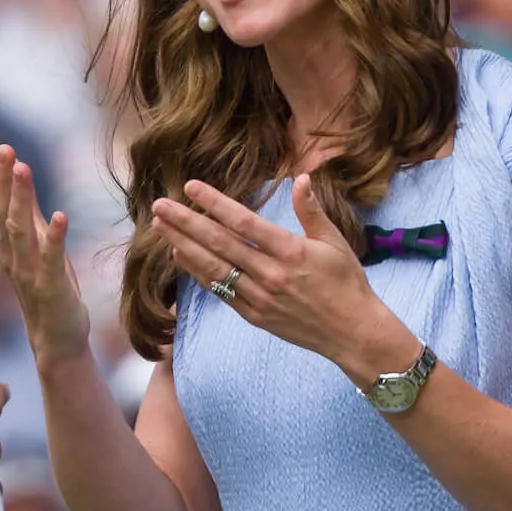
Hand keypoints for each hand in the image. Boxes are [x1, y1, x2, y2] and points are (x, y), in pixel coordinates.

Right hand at [0, 136, 92, 368]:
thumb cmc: (46, 289)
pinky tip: (59, 215)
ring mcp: (29, 271)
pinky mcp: (50, 286)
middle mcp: (13, 254)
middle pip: (0, 210)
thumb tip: (17, 178)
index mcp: (8, 244)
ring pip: (20, 230)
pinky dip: (54, 237)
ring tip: (22, 167)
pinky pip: (50, 258)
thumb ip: (26, 214)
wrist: (57, 340)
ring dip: (20, 198)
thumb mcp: (35, 246)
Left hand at [150, 175, 399, 376]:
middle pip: (219, 244)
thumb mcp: (335, 242)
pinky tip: (181, 256)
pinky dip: (198, 273)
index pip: (243, 222)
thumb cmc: (347, 283)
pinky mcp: (254, 315)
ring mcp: (259, 297)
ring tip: (160, 228)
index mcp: (290, 251)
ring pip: (214, 268)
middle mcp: (270, 274)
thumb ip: (312, 210)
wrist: (352, 332)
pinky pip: (220, 291)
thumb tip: (301, 178)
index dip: (215, 203)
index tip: (191, 187)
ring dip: (184, 246)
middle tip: (159, 206)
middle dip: (186, 223)